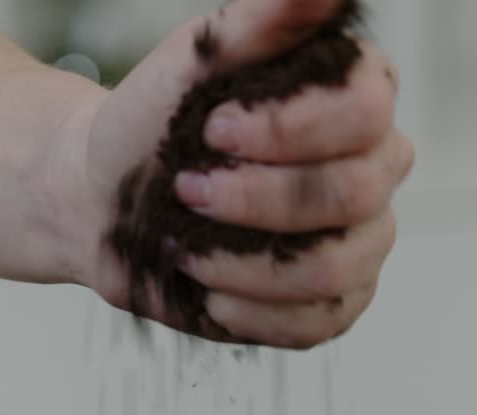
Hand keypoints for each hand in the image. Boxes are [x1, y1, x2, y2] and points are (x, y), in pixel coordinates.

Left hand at [65, 0, 411, 348]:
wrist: (103, 198)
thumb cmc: (153, 125)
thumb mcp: (196, 59)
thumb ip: (263, 18)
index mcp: (354, 99)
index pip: (366, 108)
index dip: (288, 127)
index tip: (214, 128)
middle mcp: (373, 169)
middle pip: (354, 192)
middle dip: (256, 198)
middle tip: (186, 187)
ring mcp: (358, 243)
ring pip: (337, 266)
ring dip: (244, 260)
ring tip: (186, 244)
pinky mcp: (330, 304)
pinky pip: (316, 323)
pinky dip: (250, 310)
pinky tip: (208, 286)